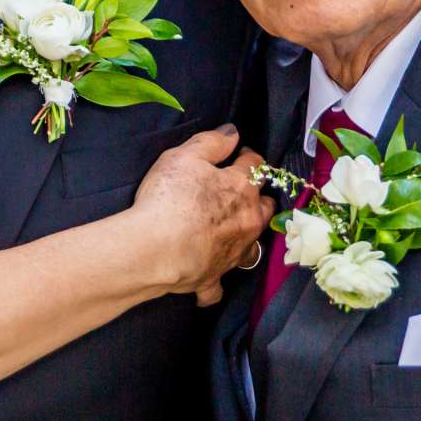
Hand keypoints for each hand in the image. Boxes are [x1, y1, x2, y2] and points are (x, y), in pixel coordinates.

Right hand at [128, 127, 273, 305]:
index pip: (255, 165)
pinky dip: (215, 281)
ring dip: (247, 237)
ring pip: (253, 245)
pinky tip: (208, 278)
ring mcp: (233, 253)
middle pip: (265, 207)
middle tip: (242, 192)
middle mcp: (246, 221)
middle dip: (258, 197)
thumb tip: (233, 133)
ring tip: (233, 231)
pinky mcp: (214, 277)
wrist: (154, 249)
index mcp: (241, 187)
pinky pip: (218, 286)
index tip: (240, 154)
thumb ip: (212, 142)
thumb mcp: (185, 156)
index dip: (248, 156)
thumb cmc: (169, 197)